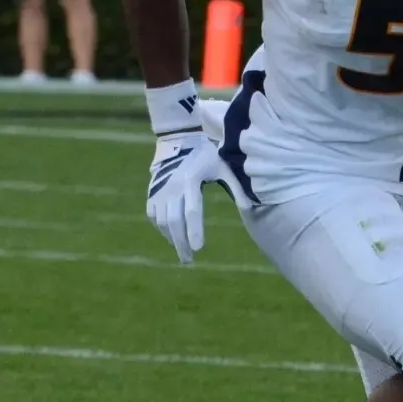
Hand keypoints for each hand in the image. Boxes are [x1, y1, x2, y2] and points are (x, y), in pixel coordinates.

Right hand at [145, 128, 236, 264]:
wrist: (180, 141)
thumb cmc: (207, 157)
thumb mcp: (224, 167)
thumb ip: (237, 187)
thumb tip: (250, 208)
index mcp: (191, 180)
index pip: (192, 210)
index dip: (194, 230)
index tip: (198, 248)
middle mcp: (173, 186)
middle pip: (174, 221)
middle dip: (181, 242)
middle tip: (188, 260)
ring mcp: (160, 189)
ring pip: (162, 220)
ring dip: (171, 238)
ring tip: (182, 250)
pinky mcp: (152, 192)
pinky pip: (154, 215)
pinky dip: (161, 228)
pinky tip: (170, 236)